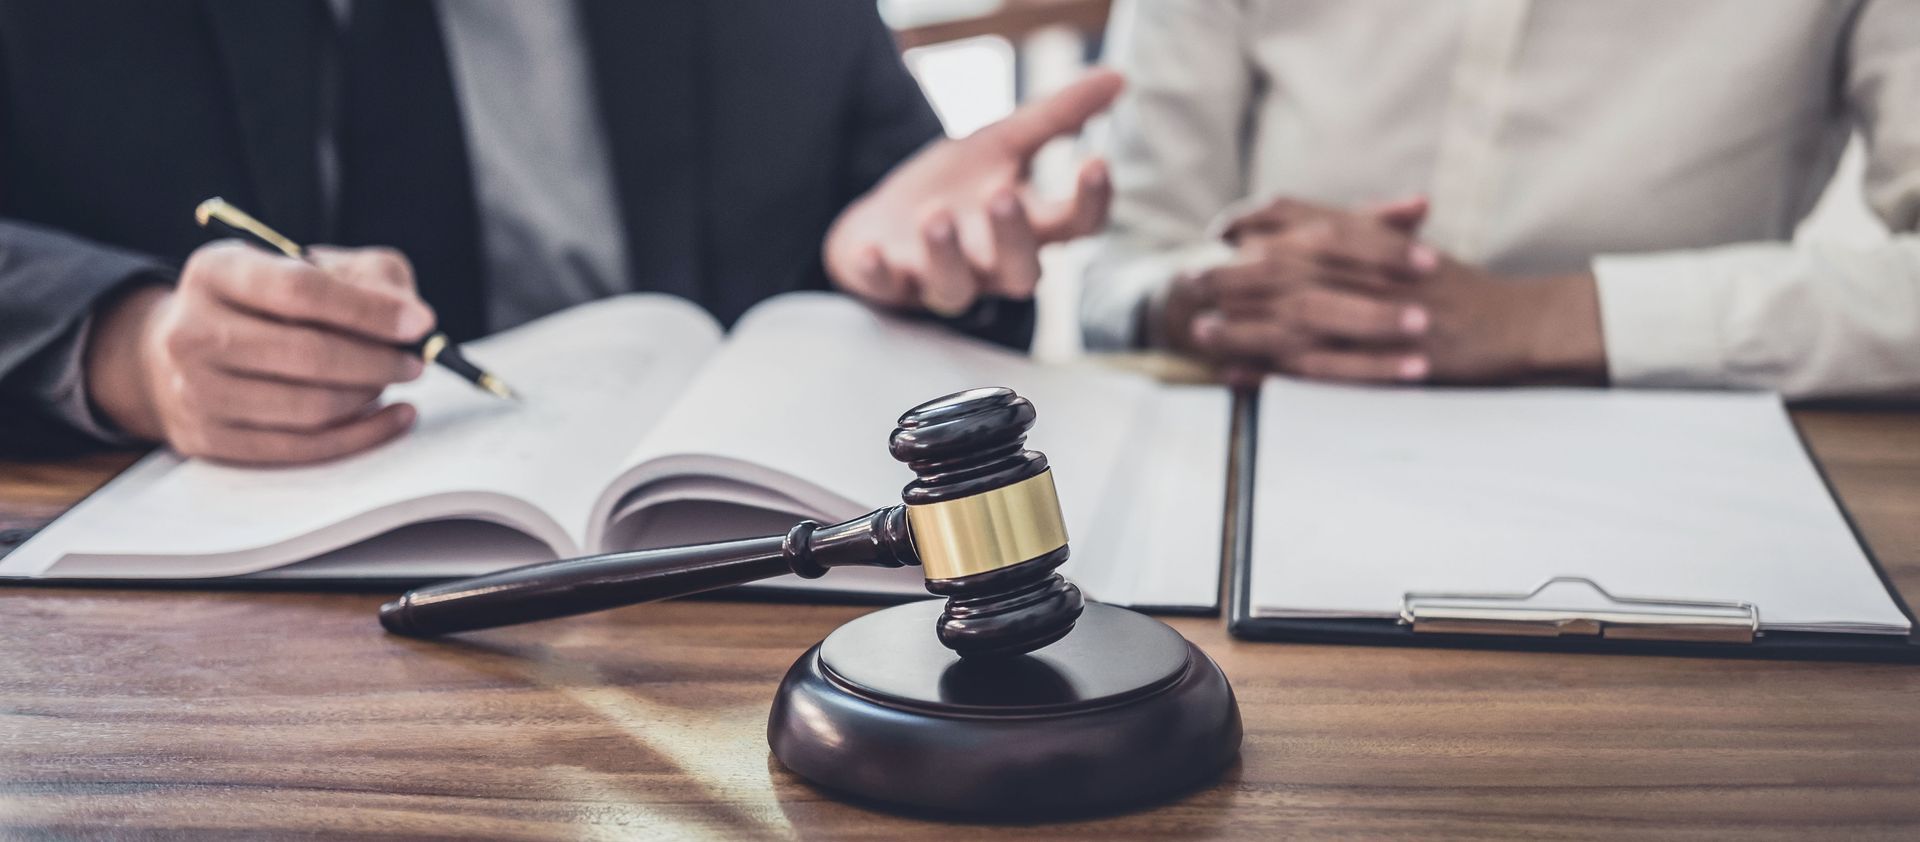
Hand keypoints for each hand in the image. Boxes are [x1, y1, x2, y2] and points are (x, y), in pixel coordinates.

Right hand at [85, 242, 435, 463]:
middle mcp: (192, 330)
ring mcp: (196, 391)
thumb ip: (370, 277)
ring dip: (369, 395)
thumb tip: (413, 318)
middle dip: (377, 360)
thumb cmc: (269, 302)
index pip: (299, 290)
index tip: (420, 323)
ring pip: (309, 407)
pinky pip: (301, 448)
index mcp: (216, 271)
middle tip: (415, 361)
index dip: (368, 310)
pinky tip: (394, 417)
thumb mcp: (312, 265)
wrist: (186, 351)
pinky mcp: (211, 440)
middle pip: (307, 353)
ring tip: (393, 379)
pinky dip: (361, 436)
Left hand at [824, 69, 1123, 315]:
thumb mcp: (1003, 144)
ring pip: (954, 288)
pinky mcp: (888, 283)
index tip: (1096, 161)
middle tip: (1001, 193)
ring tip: (935, 214)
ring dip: (946, 255)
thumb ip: (1057, 117)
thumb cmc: (956, 186)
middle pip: (1020, 272)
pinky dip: (877, 273)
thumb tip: (1118, 77)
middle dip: (1013, 238)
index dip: (1091, 202)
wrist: (884, 220)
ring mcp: (938, 278)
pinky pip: (884, 288)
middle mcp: (990, 264)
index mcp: (1028, 229)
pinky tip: (871, 251)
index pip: (1075, 228)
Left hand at [1175, 196, 1605, 384]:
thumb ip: (1371, 234)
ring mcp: (1383, 317)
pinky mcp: (1388, 362)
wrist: (1526, 326)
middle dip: (1235, 274)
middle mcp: (1379, 273)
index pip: (1310, 219)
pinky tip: (1241, 378)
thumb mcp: (1419, 252)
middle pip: (1291, 267)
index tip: (1222, 228)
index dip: (1259, 221)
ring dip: (1244, 325)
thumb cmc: (1474, 292)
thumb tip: (1314, 227)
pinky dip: (1276, 374)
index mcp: (1384, 240)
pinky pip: (1321, 370)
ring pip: (1298, 319)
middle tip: (1192, 279)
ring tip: (1203, 332)